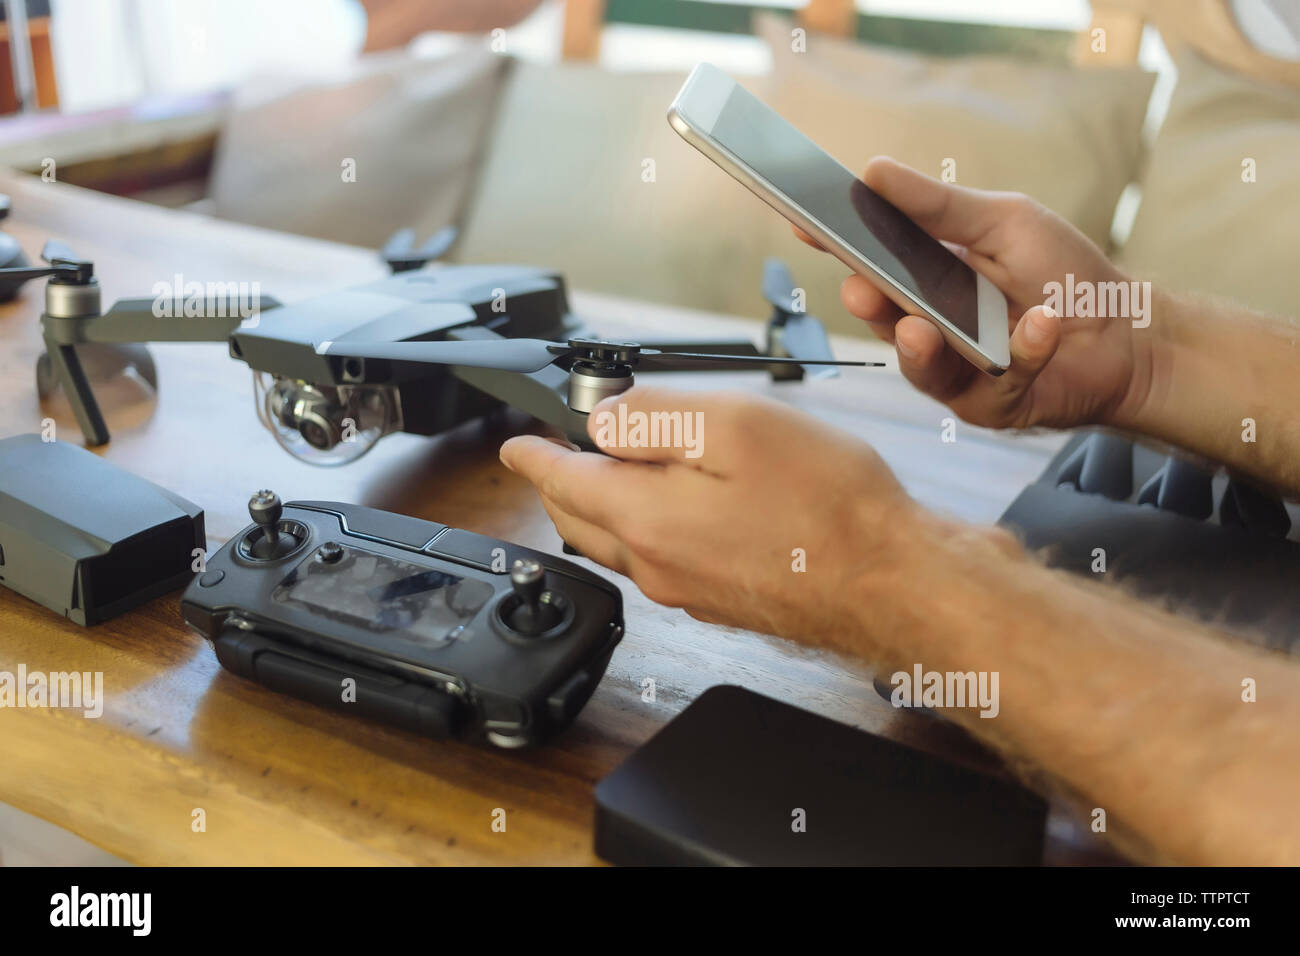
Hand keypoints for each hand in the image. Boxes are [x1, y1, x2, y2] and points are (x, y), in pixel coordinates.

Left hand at [498, 386, 925, 647]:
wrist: (891, 587)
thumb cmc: (828, 507)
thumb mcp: (736, 426)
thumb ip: (655, 418)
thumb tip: (602, 420)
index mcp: (646, 517)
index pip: (562, 481)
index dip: (533, 456)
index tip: (516, 444)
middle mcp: (655, 564)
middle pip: (581, 519)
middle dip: (561, 481)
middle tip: (565, 446)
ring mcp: (686, 590)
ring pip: (617, 543)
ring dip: (603, 505)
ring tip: (619, 467)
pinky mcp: (718, 601)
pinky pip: (657, 561)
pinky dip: (646, 528)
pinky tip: (679, 507)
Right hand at [798, 157, 1155, 430]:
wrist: (1130, 331)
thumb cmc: (1064, 273)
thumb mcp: (1003, 222)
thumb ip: (939, 206)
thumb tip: (873, 170)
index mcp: (925, 280)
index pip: (869, 261)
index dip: (836, 244)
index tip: (804, 222)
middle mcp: (930, 328)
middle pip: (884, 320)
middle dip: (871, 308)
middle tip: (864, 291)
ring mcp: (956, 372)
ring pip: (920, 367)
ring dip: (921, 349)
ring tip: (923, 328)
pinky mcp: (991, 406)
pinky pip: (994, 384)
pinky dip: (1022, 352)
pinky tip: (1042, 326)